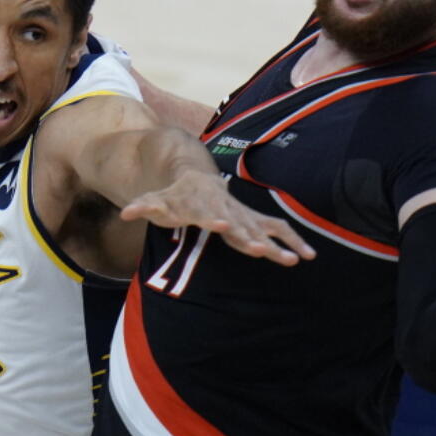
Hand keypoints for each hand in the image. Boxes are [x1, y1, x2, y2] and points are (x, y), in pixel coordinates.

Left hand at [120, 172, 316, 266]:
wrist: (193, 176)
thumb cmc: (172, 195)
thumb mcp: (154, 200)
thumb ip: (142, 206)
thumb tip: (126, 212)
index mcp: (203, 204)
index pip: (209, 214)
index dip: (215, 220)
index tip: (223, 226)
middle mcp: (227, 209)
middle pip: (241, 224)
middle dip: (252, 237)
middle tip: (263, 251)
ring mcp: (242, 215)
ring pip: (265, 228)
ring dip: (280, 244)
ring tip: (297, 259)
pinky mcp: (253, 220)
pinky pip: (277, 229)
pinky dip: (293, 240)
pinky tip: (309, 256)